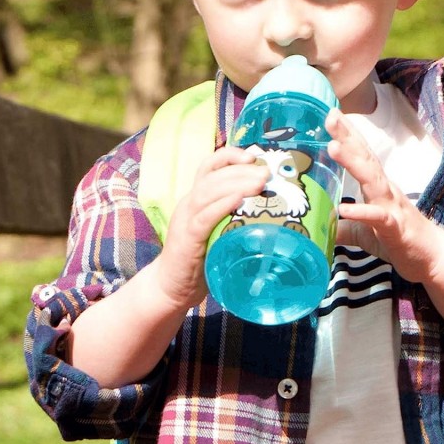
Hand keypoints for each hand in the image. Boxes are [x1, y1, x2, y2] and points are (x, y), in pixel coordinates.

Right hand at [157, 146, 269, 308]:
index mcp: (196, 198)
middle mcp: (189, 203)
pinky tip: (238, 200)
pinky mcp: (187, 238)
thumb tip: (273, 211)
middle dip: (241, 170)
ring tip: (260, 182)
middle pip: (213, 175)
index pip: (209, 166)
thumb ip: (234, 218)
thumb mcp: (217, 231)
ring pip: (208, 191)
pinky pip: (203, 217)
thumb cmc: (201, 260)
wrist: (171, 286)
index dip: (230, 156)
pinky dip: (221, 205)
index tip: (253, 156)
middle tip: (266, 172)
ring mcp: (186, 219)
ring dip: (236, 183)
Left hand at [325, 108, 442, 282]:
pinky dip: (362, 212)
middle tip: (330, 116)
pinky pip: (378, 218)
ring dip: (352, 162)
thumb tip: (318, 227)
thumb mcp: (363, 234)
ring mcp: (392, 207)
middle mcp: (385, 191)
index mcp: (376, 188)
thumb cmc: (399, 240)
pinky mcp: (396, 229)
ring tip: (333, 147)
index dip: (347, 135)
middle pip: (365, 158)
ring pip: (371, 180)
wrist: (433, 259)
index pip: (360, 155)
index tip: (330, 114)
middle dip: (347, 136)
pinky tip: (344, 208)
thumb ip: (343, 228)